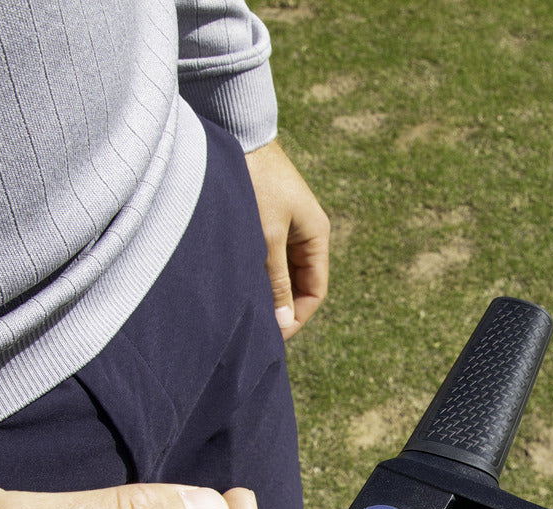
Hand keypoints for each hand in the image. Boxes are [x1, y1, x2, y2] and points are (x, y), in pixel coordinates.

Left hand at [244, 139, 329, 338]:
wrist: (237, 131)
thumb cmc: (255, 181)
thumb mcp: (266, 236)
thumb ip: (276, 281)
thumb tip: (285, 323)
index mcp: (317, 236)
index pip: (316, 291)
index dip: (297, 317)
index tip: (272, 335)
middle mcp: (306, 232)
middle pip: (299, 283)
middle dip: (280, 306)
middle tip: (254, 324)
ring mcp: (286, 224)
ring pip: (280, 270)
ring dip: (265, 288)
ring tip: (242, 303)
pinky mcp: (266, 217)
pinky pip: (267, 254)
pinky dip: (255, 270)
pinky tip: (235, 277)